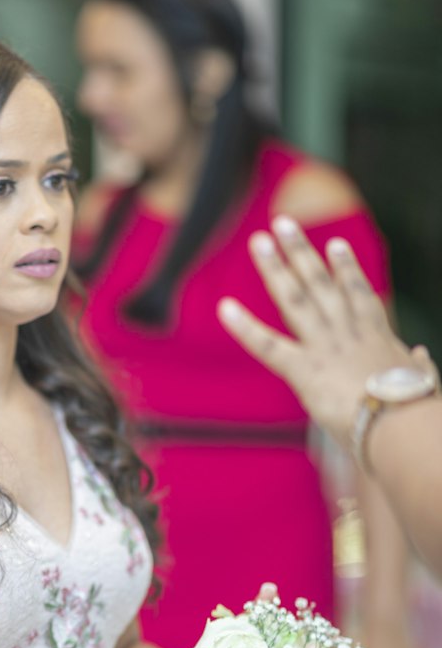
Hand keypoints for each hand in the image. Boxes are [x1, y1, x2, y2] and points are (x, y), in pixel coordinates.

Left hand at [217, 218, 433, 449]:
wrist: (402, 424)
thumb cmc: (416, 410)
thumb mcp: (423, 381)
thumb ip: (419, 366)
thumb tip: (420, 356)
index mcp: (376, 337)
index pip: (359, 296)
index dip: (346, 269)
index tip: (335, 245)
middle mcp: (347, 333)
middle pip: (321, 284)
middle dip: (300, 251)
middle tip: (282, 223)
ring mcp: (324, 348)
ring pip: (296, 299)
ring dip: (277, 268)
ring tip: (260, 240)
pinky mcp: (304, 371)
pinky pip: (269, 346)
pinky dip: (245, 328)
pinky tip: (225, 309)